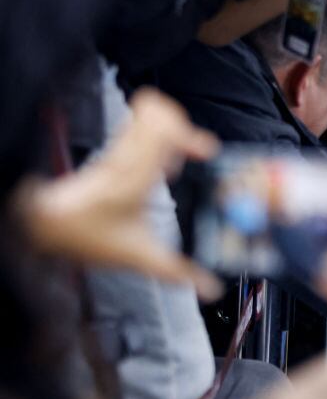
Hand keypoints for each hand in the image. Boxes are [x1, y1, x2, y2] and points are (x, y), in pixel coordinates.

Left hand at [19, 89, 222, 298]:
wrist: (45, 225)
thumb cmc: (87, 235)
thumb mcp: (138, 257)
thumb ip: (177, 270)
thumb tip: (210, 286)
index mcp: (133, 178)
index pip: (160, 130)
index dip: (187, 133)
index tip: (204, 151)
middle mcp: (125, 157)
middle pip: (156, 111)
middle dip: (182, 127)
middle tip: (192, 154)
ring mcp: (117, 148)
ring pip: (147, 112)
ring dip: (171, 128)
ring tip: (178, 158)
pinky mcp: (114, 147)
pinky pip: (140, 123)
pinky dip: (159, 133)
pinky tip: (162, 161)